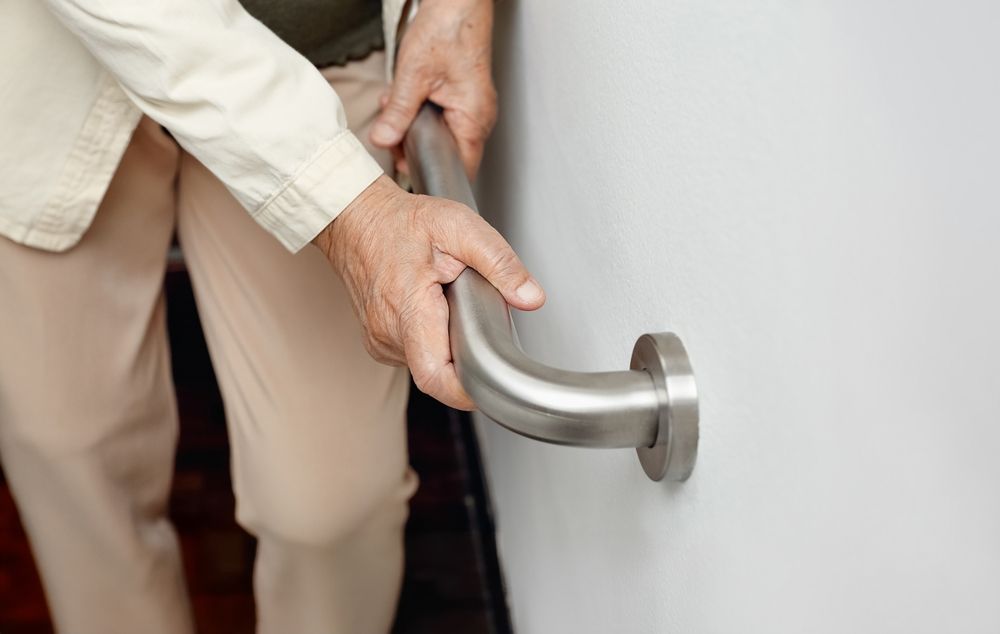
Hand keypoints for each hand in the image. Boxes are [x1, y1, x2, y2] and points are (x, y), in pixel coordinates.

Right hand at [313, 176, 544, 409]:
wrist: (357, 218)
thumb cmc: (402, 222)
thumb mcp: (460, 227)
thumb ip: (500, 263)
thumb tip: (531, 297)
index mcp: (408, 308)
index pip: (436, 377)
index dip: (468, 390)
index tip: (493, 381)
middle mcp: (388, 332)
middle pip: (440, 373)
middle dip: (467, 354)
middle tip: (473, 314)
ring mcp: (380, 341)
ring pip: (429, 365)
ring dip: (449, 345)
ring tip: (449, 304)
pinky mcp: (379, 342)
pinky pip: (416, 355)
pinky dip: (433, 339)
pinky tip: (434, 309)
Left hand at [370, 0, 496, 179]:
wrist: (459, 2)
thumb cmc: (449, 29)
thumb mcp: (413, 75)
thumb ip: (398, 113)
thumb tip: (384, 139)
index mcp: (473, 118)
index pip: (460, 169)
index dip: (432, 173)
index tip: (407, 169)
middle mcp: (478, 117)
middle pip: (447, 153)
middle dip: (415, 145)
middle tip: (392, 135)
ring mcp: (473, 107)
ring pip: (442, 134)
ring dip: (415, 125)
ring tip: (396, 107)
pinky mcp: (464, 97)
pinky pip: (443, 117)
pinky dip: (422, 112)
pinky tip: (407, 98)